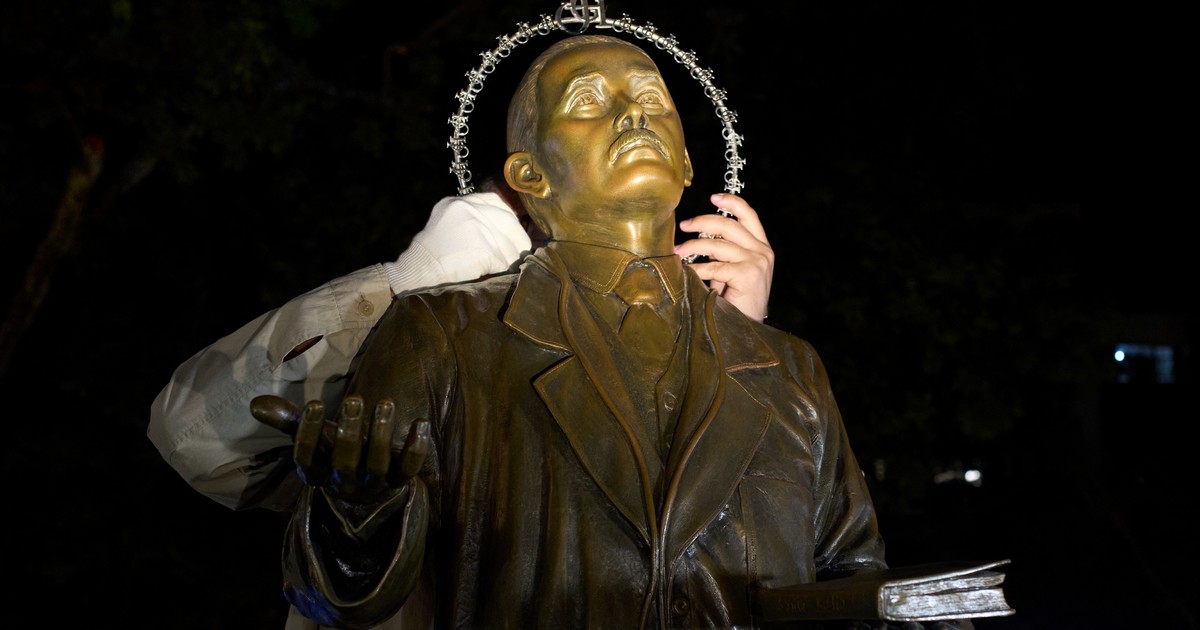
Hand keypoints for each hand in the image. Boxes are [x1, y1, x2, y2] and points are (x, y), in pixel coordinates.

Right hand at [250, 394, 430, 498]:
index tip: (314, 403)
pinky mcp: (400, 482)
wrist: (366, 486)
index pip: (306, 458)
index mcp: (316, 474)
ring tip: (385, 402)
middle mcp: (343, 483)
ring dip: (381, 434)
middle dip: (348, 431)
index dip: (308, 433)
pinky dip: (416, 448)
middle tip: (353, 399)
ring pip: (377, 465)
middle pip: (344, 463)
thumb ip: (288, 421)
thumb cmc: (334, 451)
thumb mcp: (313, 438)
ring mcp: (373, 485)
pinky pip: (409, 469)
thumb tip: (255, 404)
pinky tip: (420, 423)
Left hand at [675, 193, 773, 321]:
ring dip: (693, 247)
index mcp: (761, 247)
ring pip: (718, 244)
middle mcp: (762, 252)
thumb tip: (695, 234)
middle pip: (729, 225)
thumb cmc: (735, 301)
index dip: (731, 203)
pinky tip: (687, 272)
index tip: (712, 197)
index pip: (749, 216)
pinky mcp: (749, 275)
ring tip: (678, 252)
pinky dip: (697, 268)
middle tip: (684, 226)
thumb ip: (722, 251)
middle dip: (702, 222)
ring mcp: (757, 262)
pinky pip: (715, 266)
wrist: (747, 328)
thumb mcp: (731, 270)